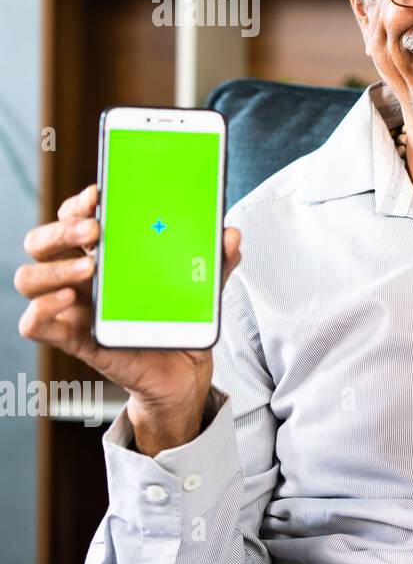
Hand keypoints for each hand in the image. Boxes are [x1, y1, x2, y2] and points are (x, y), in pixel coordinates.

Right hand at [14, 183, 241, 452]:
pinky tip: (68, 301)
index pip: (74, 218)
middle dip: (61, 229)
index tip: (99, 195)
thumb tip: (230, 234)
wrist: (185, 369)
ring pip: (31, 279)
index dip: (78, 204)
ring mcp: (75, 307)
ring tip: (89, 269)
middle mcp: (82, 276)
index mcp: (107, 254)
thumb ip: (217, 260)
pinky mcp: (77, 339)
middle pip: (43, 242)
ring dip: (53, 268)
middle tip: (94, 230)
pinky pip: (36, 325)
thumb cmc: (181, 318)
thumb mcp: (204, 284)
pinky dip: (41, 311)